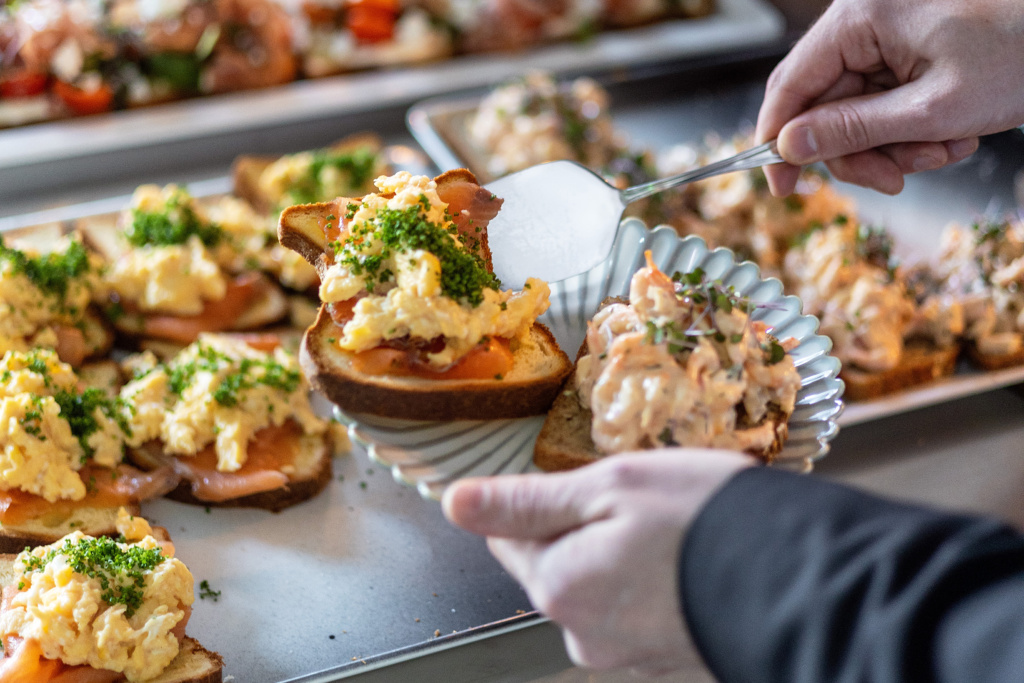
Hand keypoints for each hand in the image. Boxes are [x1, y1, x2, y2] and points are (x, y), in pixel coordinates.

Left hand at [442, 449, 753, 673]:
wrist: (805, 580)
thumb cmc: (705, 521)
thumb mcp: (607, 487)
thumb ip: (527, 501)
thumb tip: (456, 503)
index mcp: (558, 585)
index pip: (510, 537)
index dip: (542, 500)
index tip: (579, 482)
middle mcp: (584, 634)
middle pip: (556, 565)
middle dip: (586, 530)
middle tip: (641, 503)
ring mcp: (628, 655)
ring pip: (602, 589)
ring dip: (625, 558)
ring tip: (676, 531)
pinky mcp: (668, 662)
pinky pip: (642, 612)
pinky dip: (657, 586)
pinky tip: (692, 561)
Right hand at [757, 0, 1023, 195]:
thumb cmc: (1019, 54)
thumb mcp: (931, 108)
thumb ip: (852, 130)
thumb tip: (789, 147)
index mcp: (860, 17)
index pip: (790, 85)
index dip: (779, 141)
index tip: (782, 186)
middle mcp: (865, 20)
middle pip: (824, 107)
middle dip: (861, 151)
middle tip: (894, 179)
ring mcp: (886, 36)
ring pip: (856, 113)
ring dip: (894, 147)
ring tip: (943, 150)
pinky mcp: (906, 51)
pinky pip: (885, 105)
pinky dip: (912, 132)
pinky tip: (950, 135)